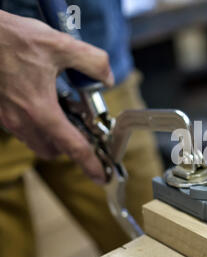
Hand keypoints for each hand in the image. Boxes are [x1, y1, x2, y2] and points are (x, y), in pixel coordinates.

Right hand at [0, 10, 113, 183]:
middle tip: (81, 129)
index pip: (72, 146)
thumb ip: (93, 62)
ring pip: (35, 142)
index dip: (90, 164)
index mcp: (40, 110)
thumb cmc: (13, 39)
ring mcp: (7, 118)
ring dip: (52, 136)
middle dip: (69, 147)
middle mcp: (21, 120)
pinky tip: (42, 101)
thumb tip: (106, 78)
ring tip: (62, 112)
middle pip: (53, 151)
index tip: (100, 176)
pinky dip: (36, 125)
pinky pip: (21, 129)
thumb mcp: (62, 45)